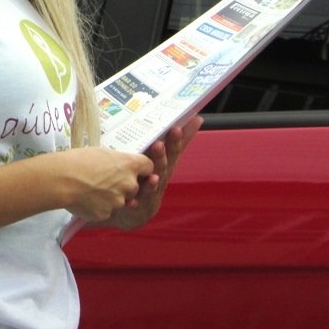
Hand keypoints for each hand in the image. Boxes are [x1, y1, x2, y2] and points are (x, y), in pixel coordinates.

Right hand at [63, 147, 156, 222]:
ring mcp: (120, 201)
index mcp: (130, 164)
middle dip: (125, 185)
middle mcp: (129, 183)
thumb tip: (119, 165)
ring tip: (93, 189)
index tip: (135, 169)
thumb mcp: (102, 152)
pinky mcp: (108, 213)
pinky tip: (87, 199)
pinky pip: (107, 210)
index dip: (142, 169)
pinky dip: (100, 206)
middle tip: (107, 180)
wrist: (62, 180)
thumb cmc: (79, 161)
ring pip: (121, 200)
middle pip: (135, 186)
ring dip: (112, 197)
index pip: (149, 166)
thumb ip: (117, 161)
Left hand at [98, 115, 202, 230]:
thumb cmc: (147, 177)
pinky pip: (136, 205)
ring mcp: (151, 195)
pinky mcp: (139, 208)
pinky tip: (132, 201)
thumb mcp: (161, 157)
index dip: (176, 141)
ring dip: (151, 182)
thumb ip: (175, 140)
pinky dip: (135, 203)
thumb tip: (196, 118)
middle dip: (161, 157)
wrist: (134, 210)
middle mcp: (160, 179)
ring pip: (152, 187)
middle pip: (163, 168)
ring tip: (151, 176)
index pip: (173, 151)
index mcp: (165, 165)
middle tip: (158, 145)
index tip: (176, 128)